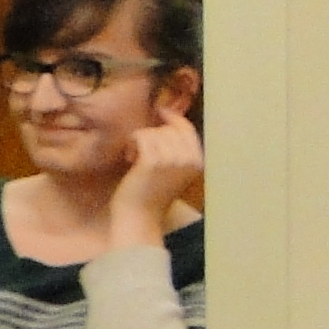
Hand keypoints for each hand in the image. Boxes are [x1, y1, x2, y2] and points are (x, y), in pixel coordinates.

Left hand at [108, 93, 204, 244]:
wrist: (140, 218)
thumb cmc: (151, 192)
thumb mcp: (172, 168)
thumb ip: (175, 147)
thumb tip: (167, 114)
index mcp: (198, 161)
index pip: (187, 128)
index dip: (172, 116)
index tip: (159, 111)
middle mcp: (190, 159)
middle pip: (168, 128)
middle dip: (151, 135)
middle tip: (140, 153)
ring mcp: (173, 160)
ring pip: (153, 131)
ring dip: (140, 141)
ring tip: (136, 159)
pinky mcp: (153, 161)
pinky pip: (141, 136)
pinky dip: (132, 144)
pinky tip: (130, 158)